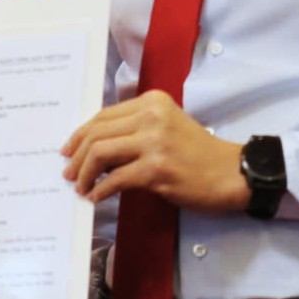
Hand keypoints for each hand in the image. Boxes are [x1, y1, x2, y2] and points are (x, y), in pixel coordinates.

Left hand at [61, 90, 248, 212]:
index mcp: (152, 101)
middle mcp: (151, 116)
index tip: (69, 151)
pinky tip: (96, 197)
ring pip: (100, 153)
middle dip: (77, 156)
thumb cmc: (198, 153)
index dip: (80, 134)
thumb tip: (94, 147)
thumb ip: (135, 128)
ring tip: (80, 186)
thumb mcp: (167, 127)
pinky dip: (100, 189)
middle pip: (97, 133)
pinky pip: (115, 179)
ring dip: (84, 173)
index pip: (103, 115)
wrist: (230, 172)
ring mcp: (154, 142)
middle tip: (69, 173)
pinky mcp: (156, 169)